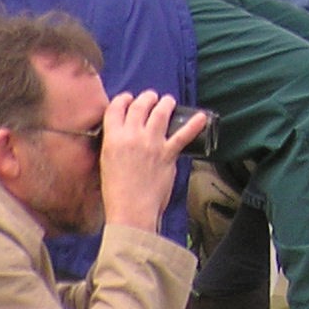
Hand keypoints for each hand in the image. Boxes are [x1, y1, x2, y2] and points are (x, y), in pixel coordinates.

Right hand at [99, 91, 206, 233]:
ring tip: (169, 102)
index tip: (129, 98)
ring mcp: (152, 143)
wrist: (130, 210)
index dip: (124, 99)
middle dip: (148, 97)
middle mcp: (132, 136)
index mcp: (112, 139)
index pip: (116, 108)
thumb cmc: (116, 192)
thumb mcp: (107, 162)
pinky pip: (183, 134)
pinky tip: (201, 117)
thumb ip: (115, 145)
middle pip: (141, 105)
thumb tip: (125, 136)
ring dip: (166, 103)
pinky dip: (194, 124)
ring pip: (161, 112)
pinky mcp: (168, 154)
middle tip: (152, 98)